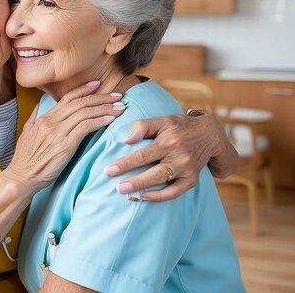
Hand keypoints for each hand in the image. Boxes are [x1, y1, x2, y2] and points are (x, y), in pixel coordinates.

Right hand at [4, 81, 124, 191]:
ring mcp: (57, 133)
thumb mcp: (26, 133)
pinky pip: (85, 127)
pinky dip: (99, 121)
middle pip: (80, 103)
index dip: (84, 90)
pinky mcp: (64, 145)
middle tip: (117, 95)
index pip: (67, 98)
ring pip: (85, 113)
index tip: (98, 84)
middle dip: (101, 97)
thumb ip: (34, 118)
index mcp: (44, 119)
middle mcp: (51, 122)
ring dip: (105, 108)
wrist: (21, 177)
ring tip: (120, 107)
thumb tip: (38, 106)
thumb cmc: (25, 160)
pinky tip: (110, 120)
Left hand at [104, 114, 238, 201]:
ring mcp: (187, 170)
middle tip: (117, 187)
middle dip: (134, 182)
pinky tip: (144, 197)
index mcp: (168, 141)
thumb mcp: (162, 120)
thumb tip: (127, 140)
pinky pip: (175, 193)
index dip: (125, 164)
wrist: (209, 134)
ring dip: (145, 191)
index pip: (143, 155)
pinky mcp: (192, 179)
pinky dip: (160, 197)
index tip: (108, 170)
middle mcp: (179, 157)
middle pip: (154, 173)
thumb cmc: (178, 126)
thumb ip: (142, 126)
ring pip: (164, 184)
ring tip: (126, 195)